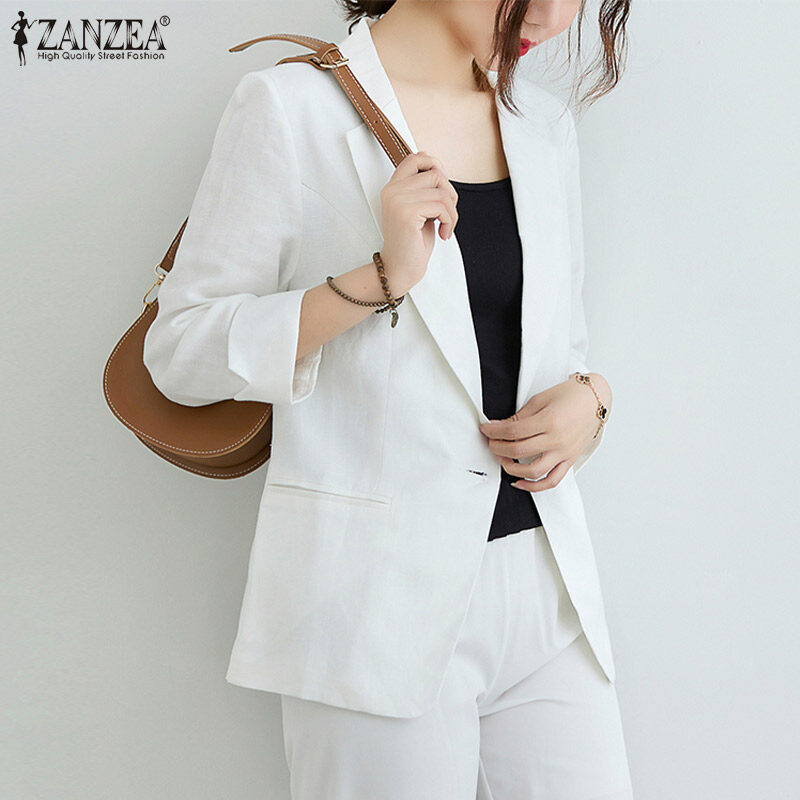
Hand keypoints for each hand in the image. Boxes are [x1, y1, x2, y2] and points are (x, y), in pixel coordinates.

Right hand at [378, 151, 458, 291]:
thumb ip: (423, 189)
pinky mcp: (407, 214)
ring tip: (446, 226)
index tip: (443, 186)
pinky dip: (449, 220)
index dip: (435, 164)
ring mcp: (398, 201)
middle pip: (435, 173)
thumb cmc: (412, 242)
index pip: (415, 158)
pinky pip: (441, 206)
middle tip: (447, 213)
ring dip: (452, 211)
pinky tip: (443, 233)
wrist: (399, 269)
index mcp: (392, 187)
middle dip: (450, 193)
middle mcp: (392, 191)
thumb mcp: (418, 209)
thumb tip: (439, 169)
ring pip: (441, 191)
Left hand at [478, 374, 608, 491]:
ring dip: (512, 468)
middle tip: (491, 442)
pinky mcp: (569, 460)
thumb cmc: (570, 396)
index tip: (486, 429)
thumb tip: (500, 427)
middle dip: (498, 447)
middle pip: (518, 450)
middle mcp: (557, 440)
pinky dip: (534, 486)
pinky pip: (551, 480)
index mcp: (549, 421)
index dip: (494, 431)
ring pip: (533, 471)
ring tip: (503, 459)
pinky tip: (519, 482)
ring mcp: (564, 453)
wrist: (595, 400)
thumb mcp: (541, 399)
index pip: (513, 431)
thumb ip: (520, 416)